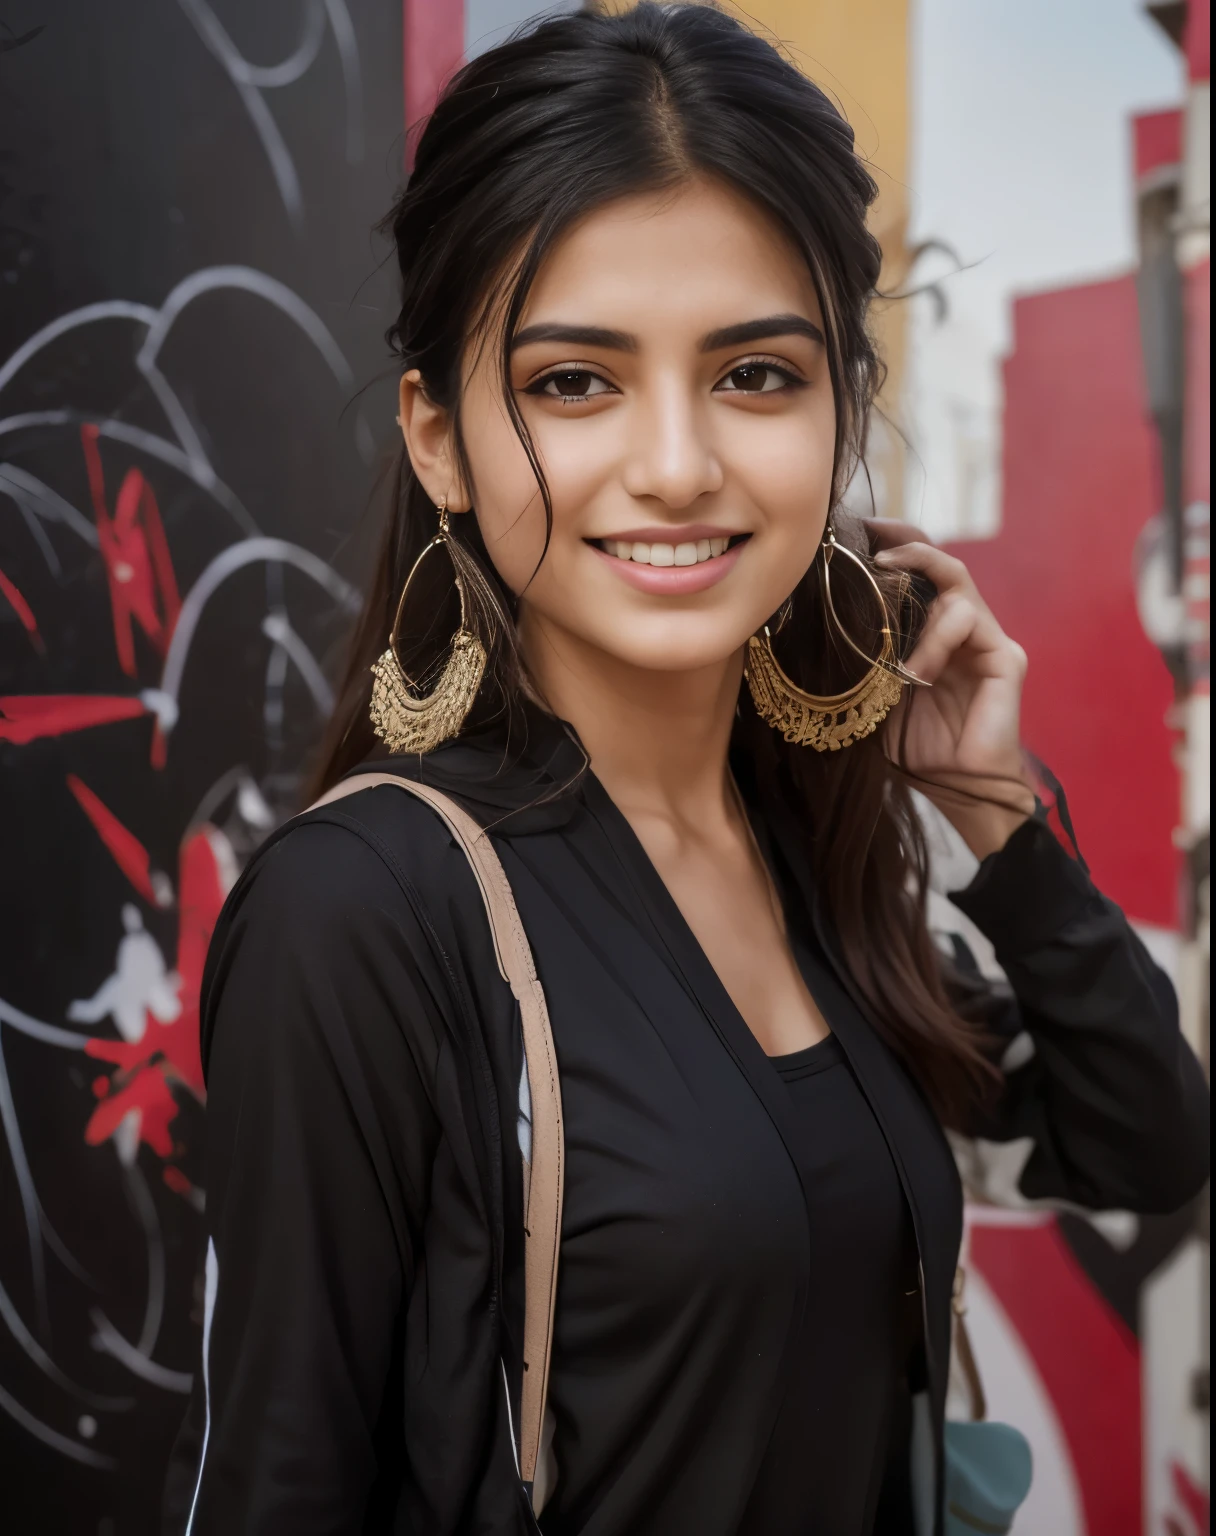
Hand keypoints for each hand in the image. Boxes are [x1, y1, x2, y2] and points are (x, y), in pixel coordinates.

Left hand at [865, 519, 1035, 858]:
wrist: (955, 790)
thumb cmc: (911, 746)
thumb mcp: (869, 694)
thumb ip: (856, 658)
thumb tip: (801, 626)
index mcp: (932, 630)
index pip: (917, 570)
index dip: (893, 543)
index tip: (857, 532)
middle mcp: (963, 626)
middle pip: (942, 562)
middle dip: (907, 544)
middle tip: (874, 545)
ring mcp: (988, 639)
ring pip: (957, 587)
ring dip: (918, 615)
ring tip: (897, 662)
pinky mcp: (1007, 658)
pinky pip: (970, 622)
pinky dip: (937, 642)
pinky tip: (918, 676)